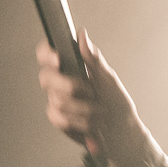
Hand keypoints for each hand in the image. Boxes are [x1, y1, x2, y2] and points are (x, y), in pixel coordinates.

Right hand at [37, 28, 138, 166]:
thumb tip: (82, 35)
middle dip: (69, 85)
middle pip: (45, 78)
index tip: (58, 59)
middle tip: (90, 91)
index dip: (46, 54)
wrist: (122, 131)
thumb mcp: (109, 78)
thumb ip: (93, 58)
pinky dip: (80, 122)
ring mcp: (57, 100)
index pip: (46, 54)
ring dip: (84, 108)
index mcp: (71, 66)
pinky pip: (59, 118)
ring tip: (99, 111)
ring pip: (57, 101)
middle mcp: (60, 81)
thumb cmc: (116, 102)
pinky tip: (92, 125)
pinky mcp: (58, 118)